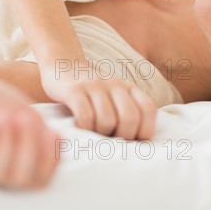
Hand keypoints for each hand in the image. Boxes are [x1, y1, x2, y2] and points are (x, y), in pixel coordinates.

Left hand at [0, 79, 59, 189]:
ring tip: (6, 116)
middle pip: (23, 180)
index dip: (52, 161)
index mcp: (18, 164)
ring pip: (0, 174)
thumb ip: (42, 135)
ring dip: (9, 143)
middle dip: (30, 148)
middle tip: (25, 118)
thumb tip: (58, 150)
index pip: (40, 179)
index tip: (55, 133)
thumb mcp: (27, 117)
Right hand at [40, 66, 156, 139]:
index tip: (132, 139)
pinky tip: (80, 128)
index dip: (145, 130)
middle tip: (111, 140)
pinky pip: (85, 116)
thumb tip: (137, 145)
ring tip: (93, 133)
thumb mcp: (115, 96)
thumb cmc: (91, 93)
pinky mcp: (74, 90)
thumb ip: (128, 112)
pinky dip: (84, 128)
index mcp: (129, 88)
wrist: (62, 65)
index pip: (148, 109)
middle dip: (122, 136)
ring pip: (107, 120)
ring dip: (101, 134)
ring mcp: (94, 86)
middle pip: (130, 118)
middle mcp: (115, 84)